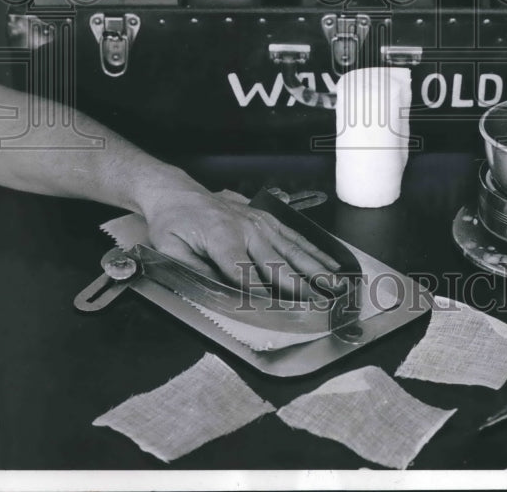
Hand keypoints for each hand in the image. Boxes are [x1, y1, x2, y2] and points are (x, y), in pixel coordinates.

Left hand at [138, 181, 341, 298]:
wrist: (178, 192)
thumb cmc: (173, 223)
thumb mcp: (170, 249)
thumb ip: (194, 272)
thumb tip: (218, 292)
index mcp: (223, 237)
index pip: (246, 273)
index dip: (263, 295)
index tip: (281, 314)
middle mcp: (247, 228)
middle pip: (278, 262)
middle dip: (302, 285)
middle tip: (324, 303)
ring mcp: (260, 221)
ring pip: (292, 248)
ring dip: (316, 267)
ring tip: (336, 283)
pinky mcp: (266, 218)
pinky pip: (293, 235)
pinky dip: (313, 249)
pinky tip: (328, 261)